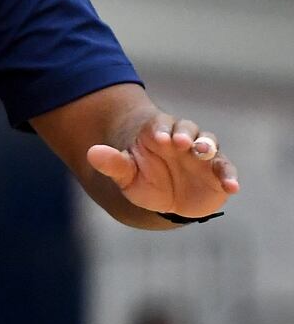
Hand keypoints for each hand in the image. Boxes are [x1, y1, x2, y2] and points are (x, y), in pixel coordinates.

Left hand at [88, 113, 239, 219]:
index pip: (160, 125)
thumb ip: (113, 163)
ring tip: (203, 154)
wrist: (165, 199)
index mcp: (158, 134)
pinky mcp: (218, 171)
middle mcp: (183, 140)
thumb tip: (91, 153)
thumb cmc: (143, 179)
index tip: (159, 139)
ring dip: (207, 147)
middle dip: (185, 133)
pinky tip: (231, 187)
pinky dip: (229, 176)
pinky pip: (226, 169)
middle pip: (188, 128)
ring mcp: (202, 154)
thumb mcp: (125, 174)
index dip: (160, 129)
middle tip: (180, 142)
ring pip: (209, 143)